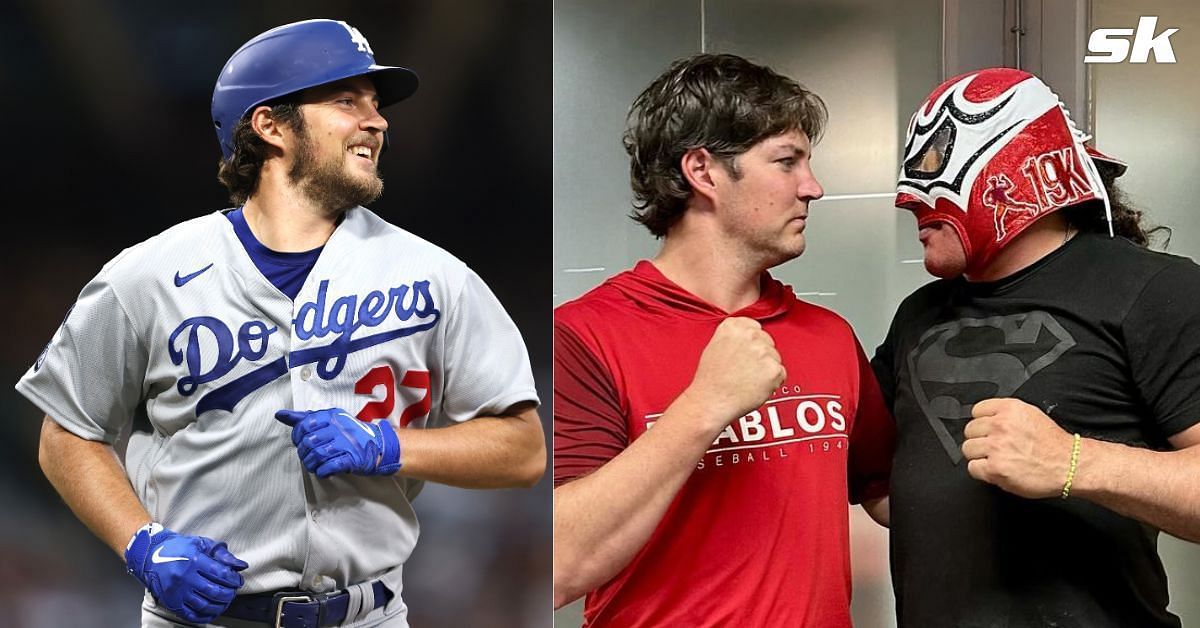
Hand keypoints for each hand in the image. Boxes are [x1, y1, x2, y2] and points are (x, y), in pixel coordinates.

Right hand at [124, 523, 247, 624]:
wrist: (150, 555)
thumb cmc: (178, 548)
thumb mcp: (201, 544)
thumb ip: (222, 554)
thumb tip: (241, 565)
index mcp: (194, 560)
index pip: (221, 574)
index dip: (234, 579)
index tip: (238, 581)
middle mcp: (185, 578)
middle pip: (215, 591)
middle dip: (229, 593)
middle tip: (233, 591)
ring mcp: (177, 592)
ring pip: (205, 605)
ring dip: (220, 605)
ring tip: (226, 601)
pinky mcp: (171, 602)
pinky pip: (191, 615)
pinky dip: (205, 616)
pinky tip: (213, 612)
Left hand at [275, 408, 400, 476]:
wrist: (378, 445)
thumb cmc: (349, 434)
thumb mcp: (329, 421)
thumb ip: (304, 418)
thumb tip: (280, 415)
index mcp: (331, 416)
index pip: (304, 425)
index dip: (297, 437)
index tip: (302, 443)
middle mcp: (338, 427)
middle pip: (309, 442)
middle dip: (304, 454)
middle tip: (309, 457)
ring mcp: (346, 443)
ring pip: (317, 455)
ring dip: (312, 464)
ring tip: (315, 465)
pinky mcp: (352, 458)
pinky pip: (330, 466)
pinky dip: (323, 472)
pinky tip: (324, 471)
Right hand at [685, 317, 785, 428]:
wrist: (712, 401)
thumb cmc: (711, 380)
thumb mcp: (715, 346)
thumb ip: (734, 338)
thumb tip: (746, 340)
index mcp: (734, 326)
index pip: (755, 328)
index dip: (752, 344)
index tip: (746, 353)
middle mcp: (750, 335)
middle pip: (768, 342)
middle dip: (761, 356)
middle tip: (745, 370)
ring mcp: (764, 351)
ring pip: (775, 359)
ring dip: (766, 370)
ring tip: (747, 380)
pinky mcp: (774, 369)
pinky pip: (781, 375)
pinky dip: (772, 383)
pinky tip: (755, 386)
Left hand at [962, 398, 1074, 497]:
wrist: (1070, 465)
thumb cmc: (1053, 444)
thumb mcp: (1030, 415)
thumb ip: (1005, 415)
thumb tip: (986, 420)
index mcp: (1009, 409)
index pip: (976, 410)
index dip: (982, 423)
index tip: (987, 430)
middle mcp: (1001, 425)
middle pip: (970, 430)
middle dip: (980, 440)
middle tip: (993, 448)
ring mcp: (996, 447)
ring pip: (968, 449)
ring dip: (979, 456)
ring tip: (996, 459)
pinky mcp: (995, 468)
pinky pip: (973, 468)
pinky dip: (982, 471)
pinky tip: (995, 470)